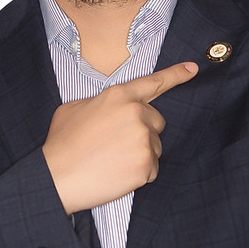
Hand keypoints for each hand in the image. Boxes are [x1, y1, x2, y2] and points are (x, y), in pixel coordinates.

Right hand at [42, 62, 197, 213]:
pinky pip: (152, 168)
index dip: (176, 74)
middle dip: (142, 131)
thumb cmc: (61, 144)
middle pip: (157, 121)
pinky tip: (116, 174)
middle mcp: (136, 113)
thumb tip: (113, 108)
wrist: (55, 178)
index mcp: (119, 95)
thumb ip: (101, 102)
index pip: (154, 82)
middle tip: (115, 144)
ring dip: (140, 153)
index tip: (193, 69)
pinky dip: (138, 174)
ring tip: (111, 160)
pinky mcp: (146, 163)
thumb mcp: (74, 108)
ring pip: (155, 146)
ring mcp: (143, 138)